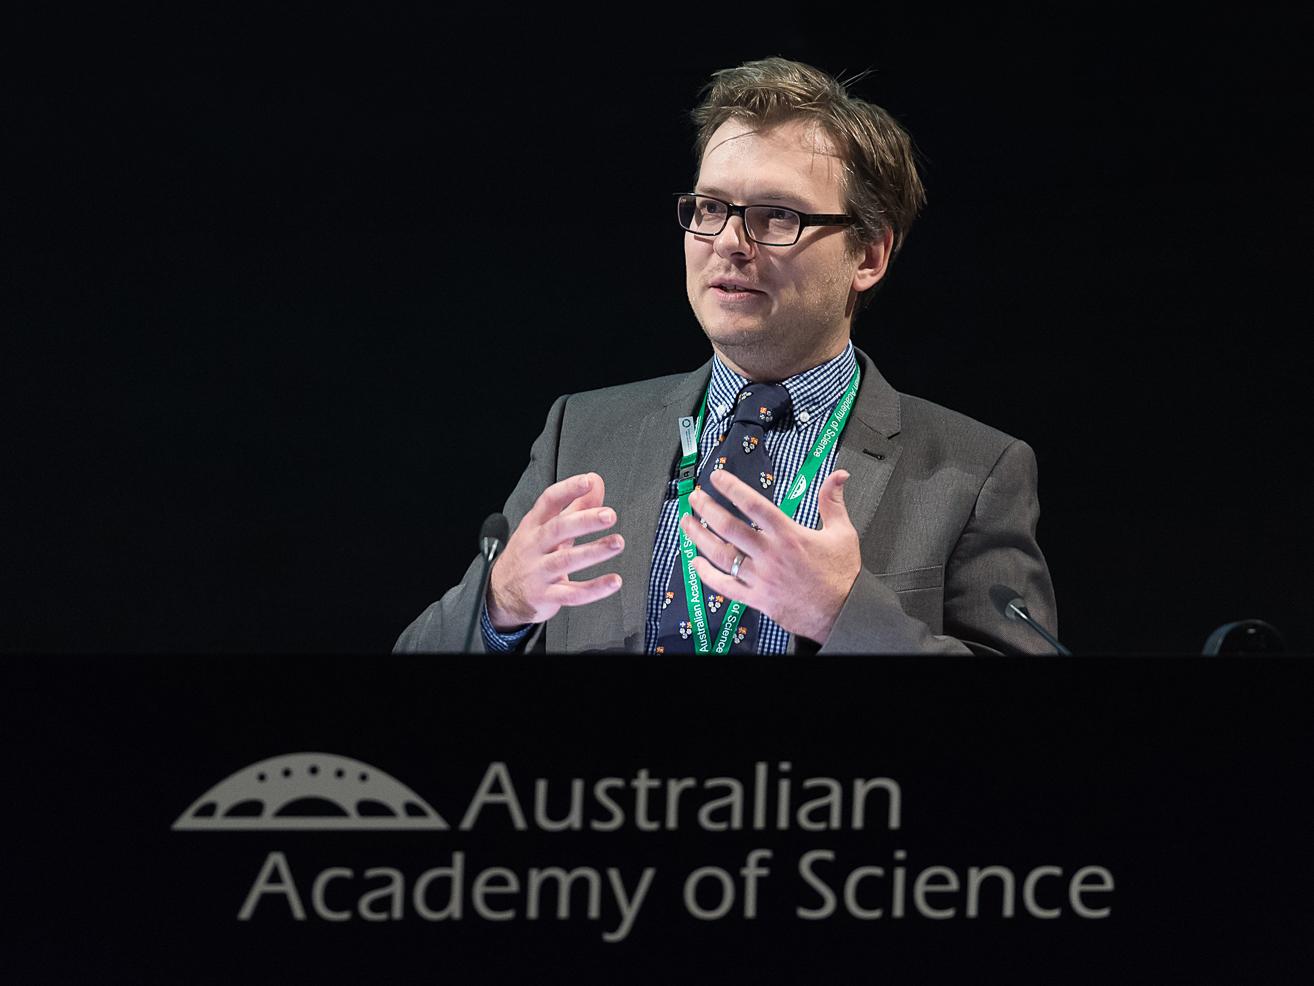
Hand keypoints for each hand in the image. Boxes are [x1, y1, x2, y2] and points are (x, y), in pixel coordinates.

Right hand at [486, 472, 623, 630]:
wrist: (500, 594)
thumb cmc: (529, 555)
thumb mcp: (546, 527)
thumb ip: (575, 505)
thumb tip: (596, 481)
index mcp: (534, 525)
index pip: (549, 501)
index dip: (568, 489)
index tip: (588, 481)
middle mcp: (534, 546)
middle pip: (558, 529)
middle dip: (585, 520)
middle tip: (609, 515)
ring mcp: (538, 572)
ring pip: (566, 560)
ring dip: (594, 551)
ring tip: (617, 543)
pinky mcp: (546, 596)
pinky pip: (572, 594)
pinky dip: (594, 589)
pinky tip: (614, 581)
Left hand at [682, 467, 860, 644]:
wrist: (844, 612)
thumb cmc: (842, 576)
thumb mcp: (842, 532)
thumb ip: (833, 501)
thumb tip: (838, 476)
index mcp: (789, 536)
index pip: (753, 505)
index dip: (732, 488)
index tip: (717, 478)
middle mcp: (770, 555)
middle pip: (729, 528)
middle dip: (707, 509)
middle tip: (695, 498)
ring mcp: (761, 578)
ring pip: (721, 555)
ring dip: (699, 537)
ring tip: (686, 523)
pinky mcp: (757, 598)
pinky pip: (726, 587)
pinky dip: (708, 575)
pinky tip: (696, 564)